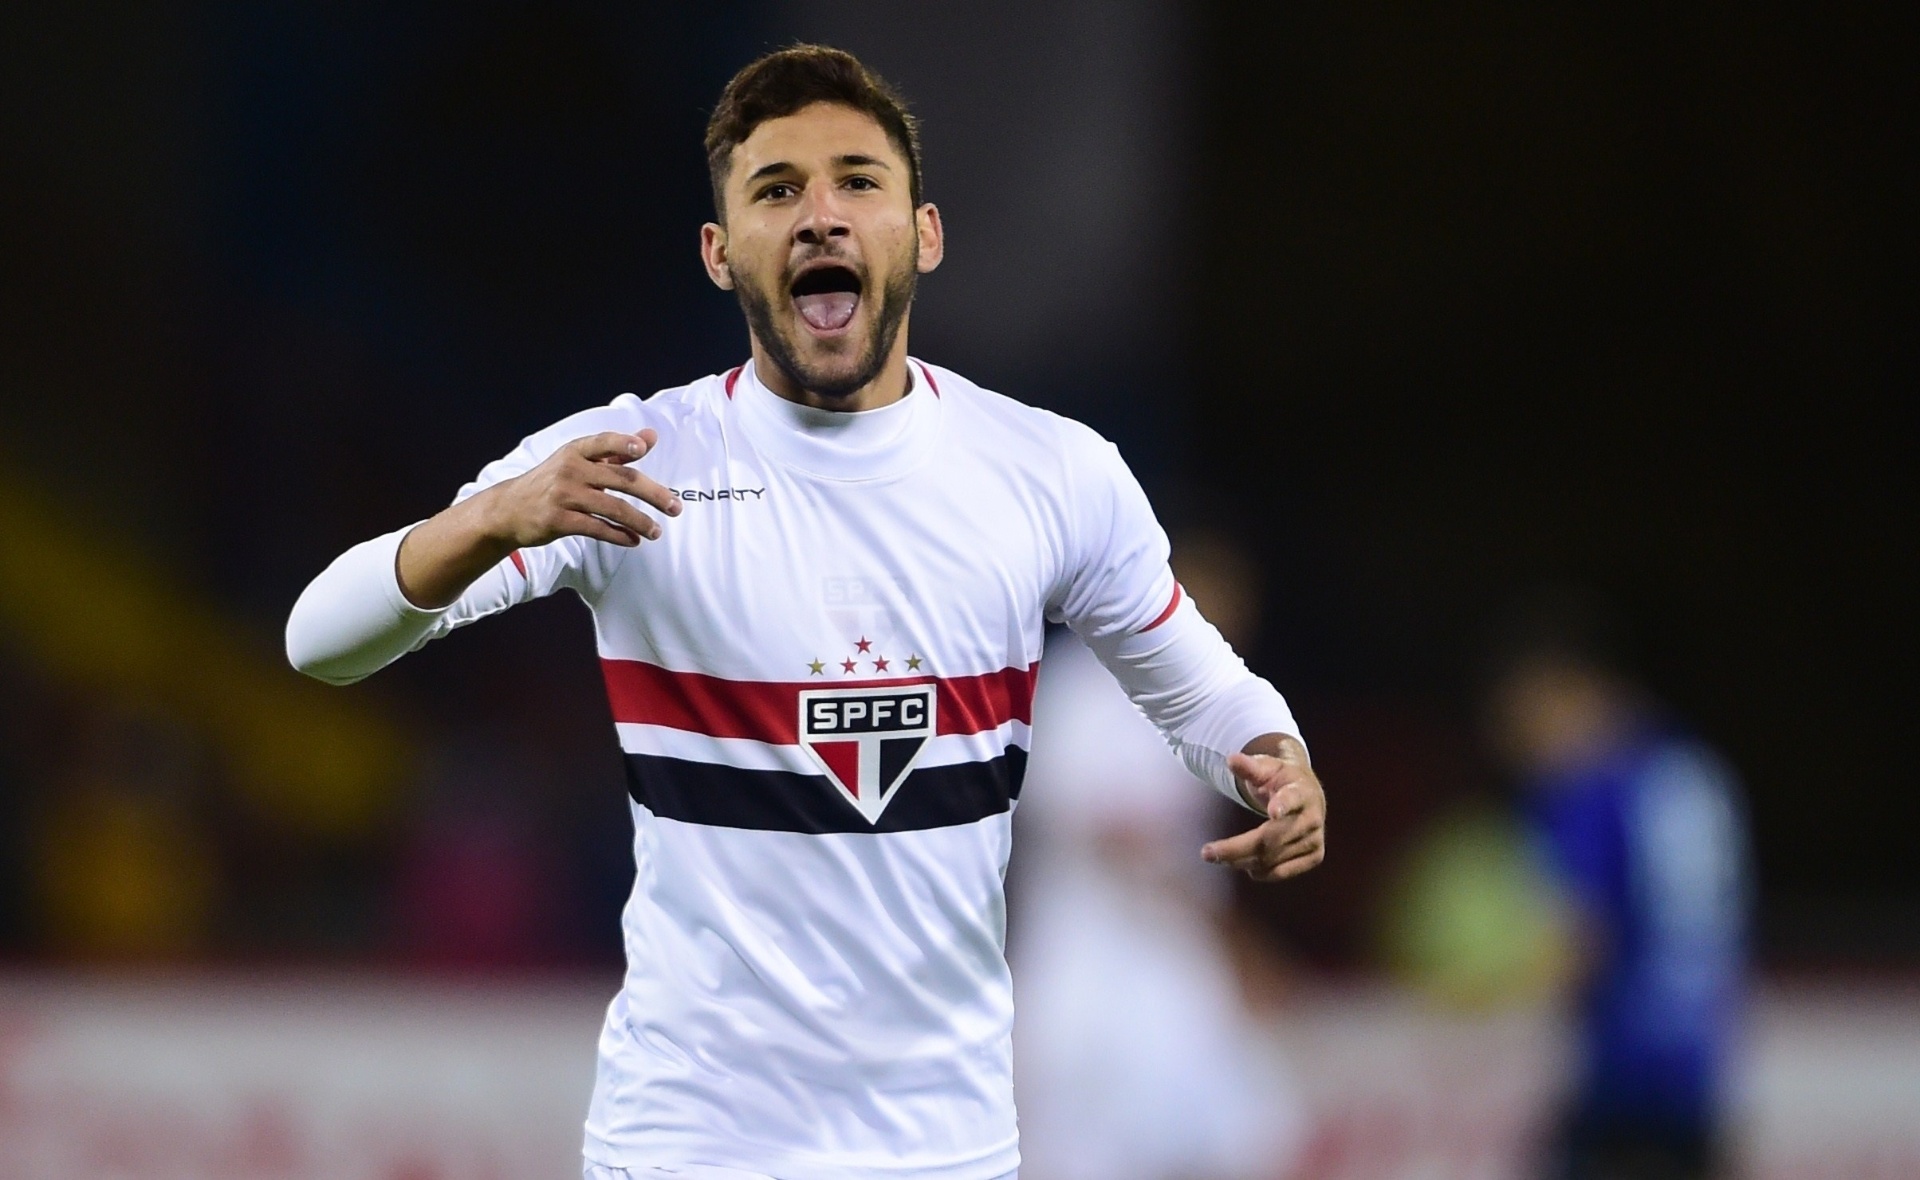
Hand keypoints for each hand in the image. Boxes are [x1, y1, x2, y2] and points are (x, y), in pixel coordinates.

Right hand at [476, 430, 679, 548]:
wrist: (509, 510)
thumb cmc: (552, 482)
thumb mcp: (578, 460)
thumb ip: (616, 451)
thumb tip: (652, 437)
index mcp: (576, 451)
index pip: (603, 442)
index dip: (622, 443)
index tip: (642, 448)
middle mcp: (570, 469)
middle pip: (621, 479)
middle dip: (653, 494)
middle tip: (675, 507)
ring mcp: (563, 495)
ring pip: (612, 508)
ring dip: (640, 521)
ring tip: (657, 532)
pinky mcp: (558, 520)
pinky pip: (596, 529)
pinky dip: (618, 535)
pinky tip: (633, 541)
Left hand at [1201, 734, 1325, 881]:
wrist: (1308, 795)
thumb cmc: (1280, 779)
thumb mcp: (1266, 768)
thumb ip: (1249, 767)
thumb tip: (1231, 759)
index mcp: (1301, 790)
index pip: (1292, 798)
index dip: (1283, 805)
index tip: (1273, 812)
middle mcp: (1312, 817)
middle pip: (1271, 839)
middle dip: (1237, 849)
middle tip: (1207, 853)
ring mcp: (1315, 839)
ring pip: (1273, 859)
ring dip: (1242, 861)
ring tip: (1219, 857)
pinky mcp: (1315, 857)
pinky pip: (1282, 872)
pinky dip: (1260, 872)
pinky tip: (1245, 865)